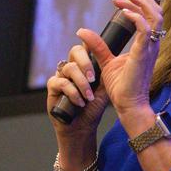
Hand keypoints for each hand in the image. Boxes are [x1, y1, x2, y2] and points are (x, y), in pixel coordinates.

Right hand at [47, 40, 111, 164]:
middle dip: (86, 63)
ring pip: (69, 68)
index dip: (91, 44)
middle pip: (76, 51)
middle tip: (93, 77)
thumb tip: (117, 58)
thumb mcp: (105, 87)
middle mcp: (72, 67)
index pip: (87, 48)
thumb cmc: (95, 105)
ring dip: (81, 82)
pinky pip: (61, 82)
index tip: (98, 49)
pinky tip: (80, 101)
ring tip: (89, 96)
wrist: (83, 125)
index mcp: (85, 64)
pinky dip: (72, 92)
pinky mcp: (53, 87)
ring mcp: (61, 75)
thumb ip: (108, 72)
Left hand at [80, 0, 164, 119]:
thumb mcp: (106, 61)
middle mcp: (152, 43)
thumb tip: (82, 31)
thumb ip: (98, 45)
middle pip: (156, 10)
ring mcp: (150, 48)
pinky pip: (145, 29)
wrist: (128, 105)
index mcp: (147, 44)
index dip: (140, 1)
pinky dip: (136, 17)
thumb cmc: (122, 87)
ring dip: (140, 2)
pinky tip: (124, 11)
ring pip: (155, 15)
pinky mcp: (143, 53)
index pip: (151, 15)